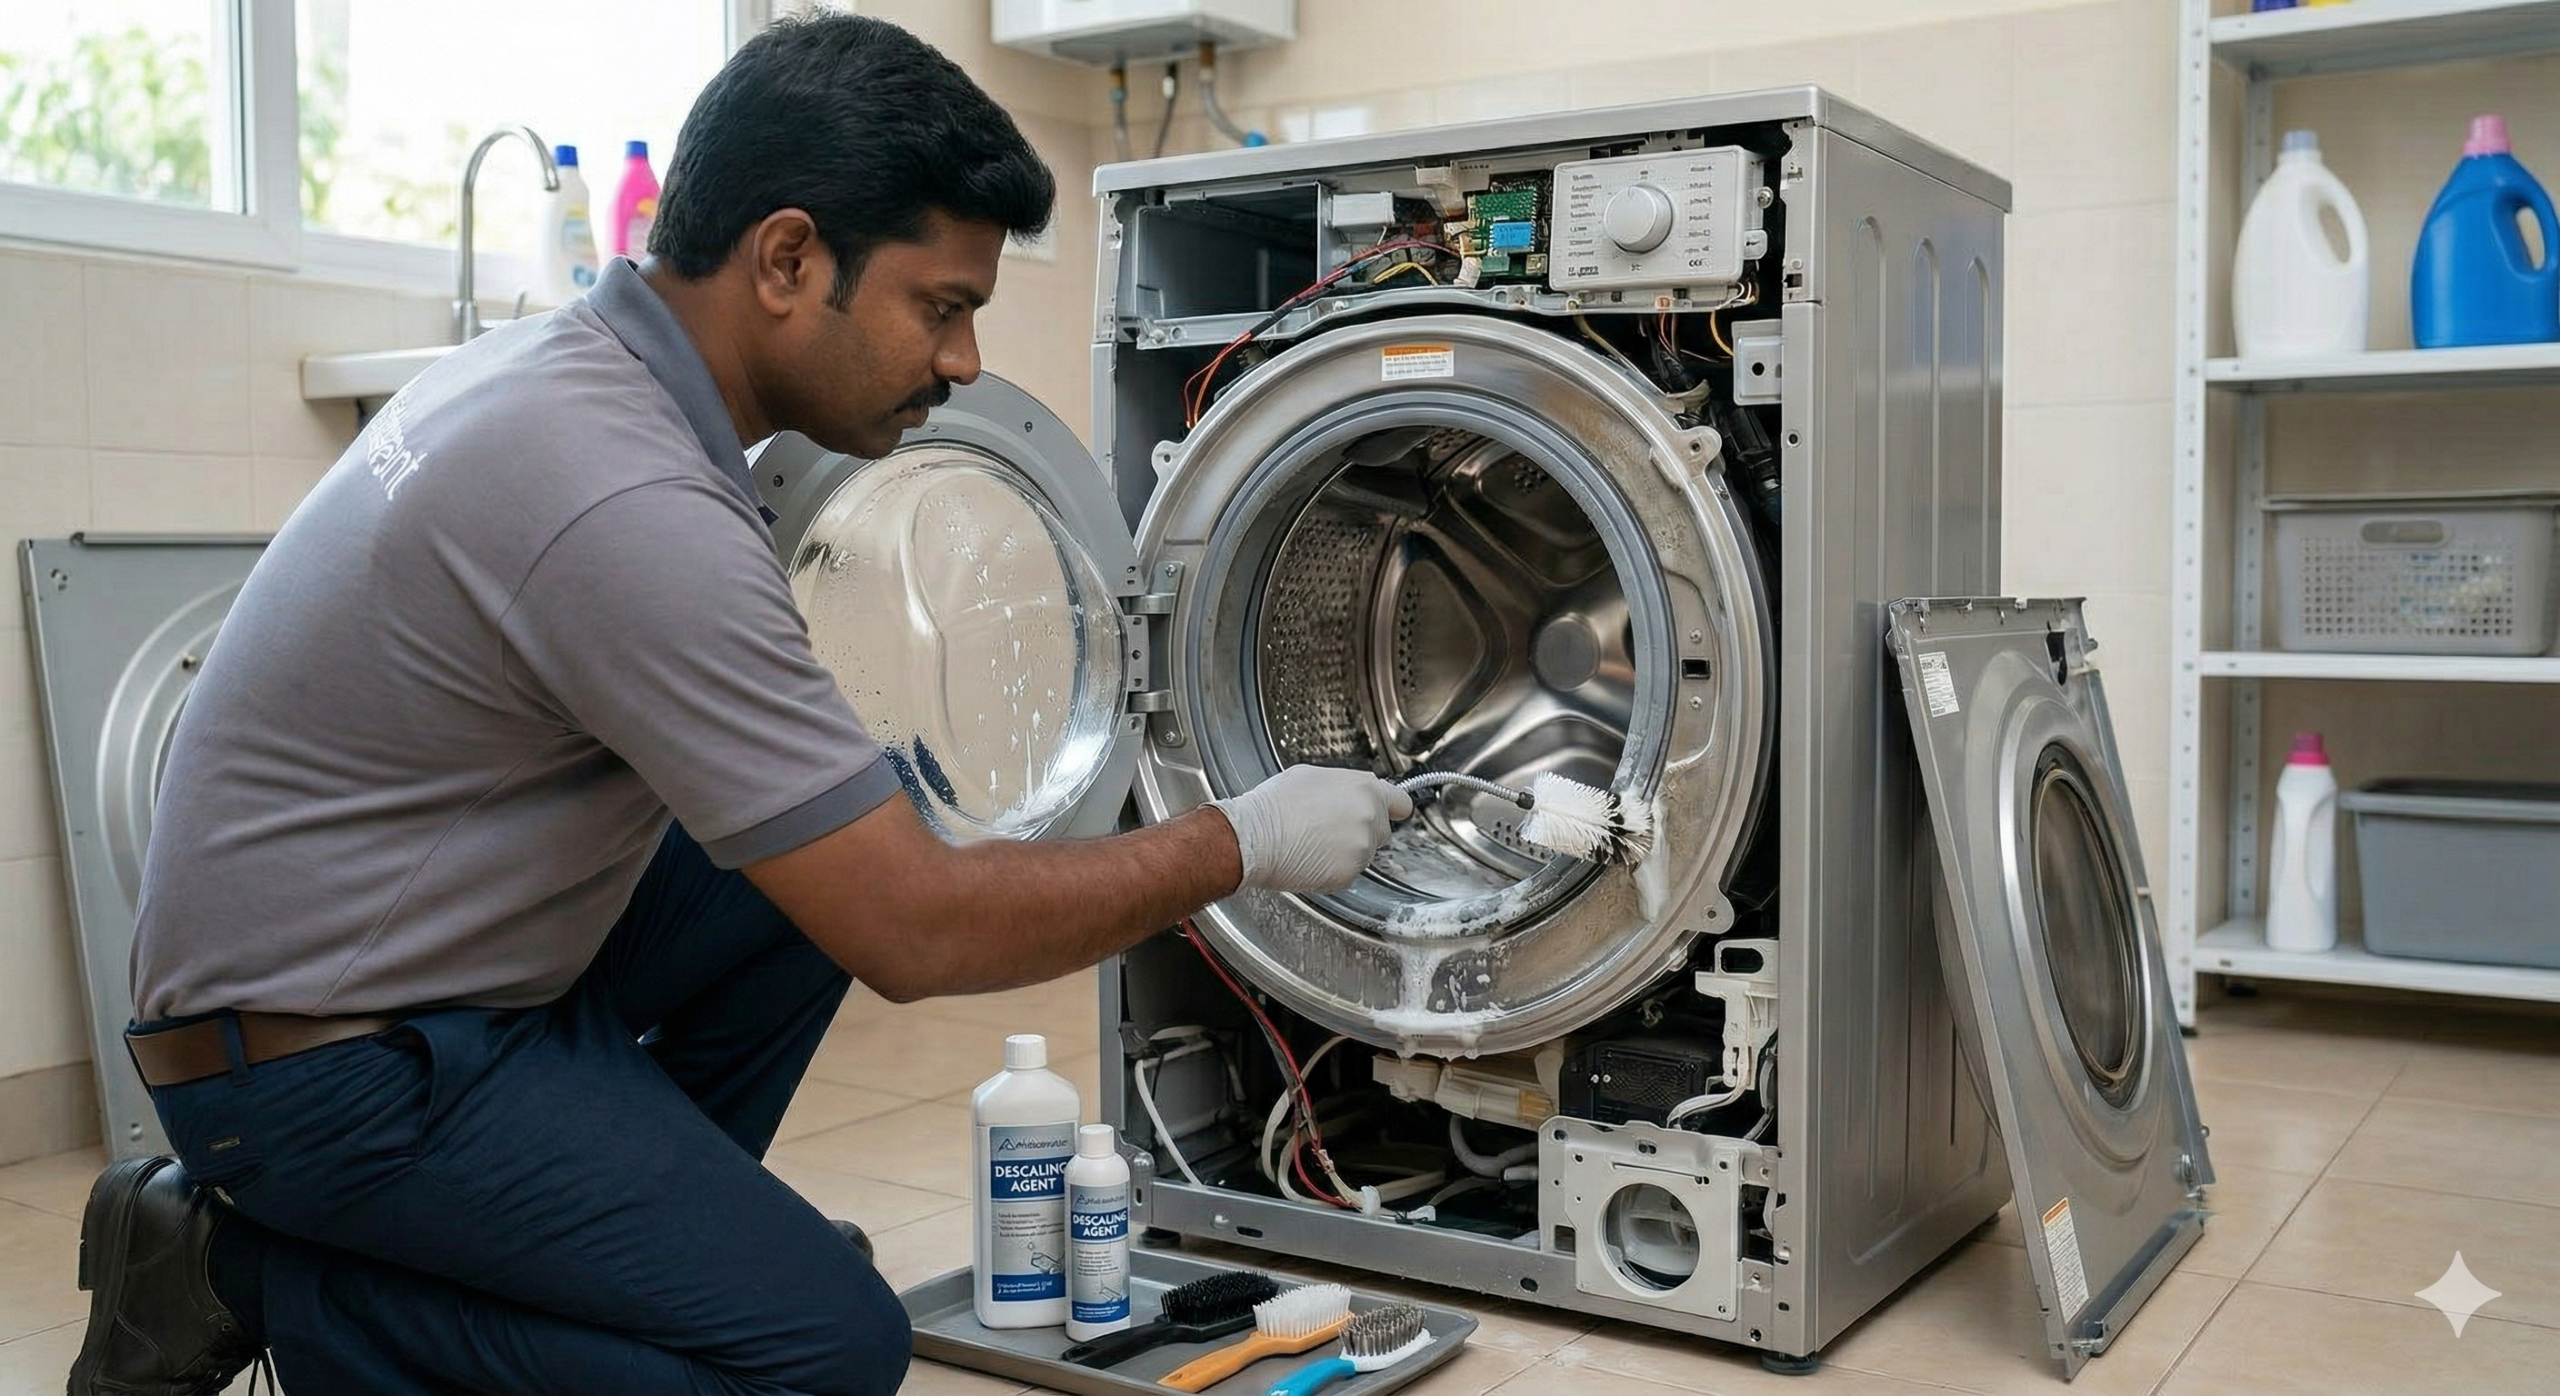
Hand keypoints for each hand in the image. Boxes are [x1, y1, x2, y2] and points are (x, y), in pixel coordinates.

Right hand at [1209, 766, 1413, 893]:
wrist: (1255, 836)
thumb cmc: (1276, 804)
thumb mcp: (1313, 776)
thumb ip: (1344, 786)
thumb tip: (1351, 792)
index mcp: (1365, 789)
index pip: (1401, 803)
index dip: (1392, 808)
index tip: (1388, 813)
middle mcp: (1369, 818)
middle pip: (1382, 830)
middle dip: (1363, 830)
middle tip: (1332, 828)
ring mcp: (1361, 849)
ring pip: (1364, 853)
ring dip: (1347, 850)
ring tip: (1314, 842)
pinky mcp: (1349, 874)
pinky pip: (1348, 872)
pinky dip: (1333, 869)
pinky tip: (1310, 858)